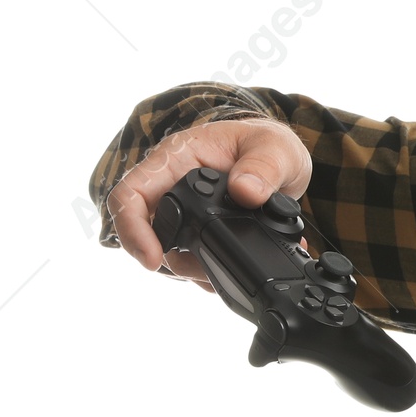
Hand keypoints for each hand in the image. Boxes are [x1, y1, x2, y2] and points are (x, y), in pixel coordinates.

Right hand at [106, 117, 312, 291]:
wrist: (283, 160)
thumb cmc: (269, 144)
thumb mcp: (275, 147)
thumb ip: (263, 167)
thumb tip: (245, 191)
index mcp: (176, 158)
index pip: (132, 193)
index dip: (132, 228)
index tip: (151, 259)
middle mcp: (171, 186)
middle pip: (148, 233)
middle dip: (171, 260)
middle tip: (204, 271)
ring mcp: (183, 212)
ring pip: (170, 251)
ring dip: (194, 268)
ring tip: (226, 271)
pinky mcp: (198, 231)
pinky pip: (191, 257)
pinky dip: (210, 269)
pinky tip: (231, 270)